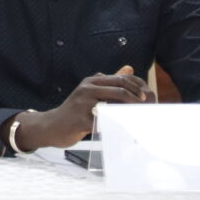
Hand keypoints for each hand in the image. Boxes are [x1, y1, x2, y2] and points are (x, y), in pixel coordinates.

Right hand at [8, 65, 154, 149]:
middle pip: (120, 90)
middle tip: (148, 109)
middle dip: (138, 100)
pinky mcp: (82, 120)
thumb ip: (109, 81)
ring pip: (115, 105)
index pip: (120, 79)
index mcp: (91, 82)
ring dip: (130, 113)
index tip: (147, 98)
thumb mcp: (89, 91)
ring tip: (140, 119)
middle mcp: (87, 89)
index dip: (137, 88)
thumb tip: (129, 68)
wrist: (51, 125)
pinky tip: (126, 131)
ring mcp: (84, 104)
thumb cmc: (74, 110)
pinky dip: (118, 126)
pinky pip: (105, 123)